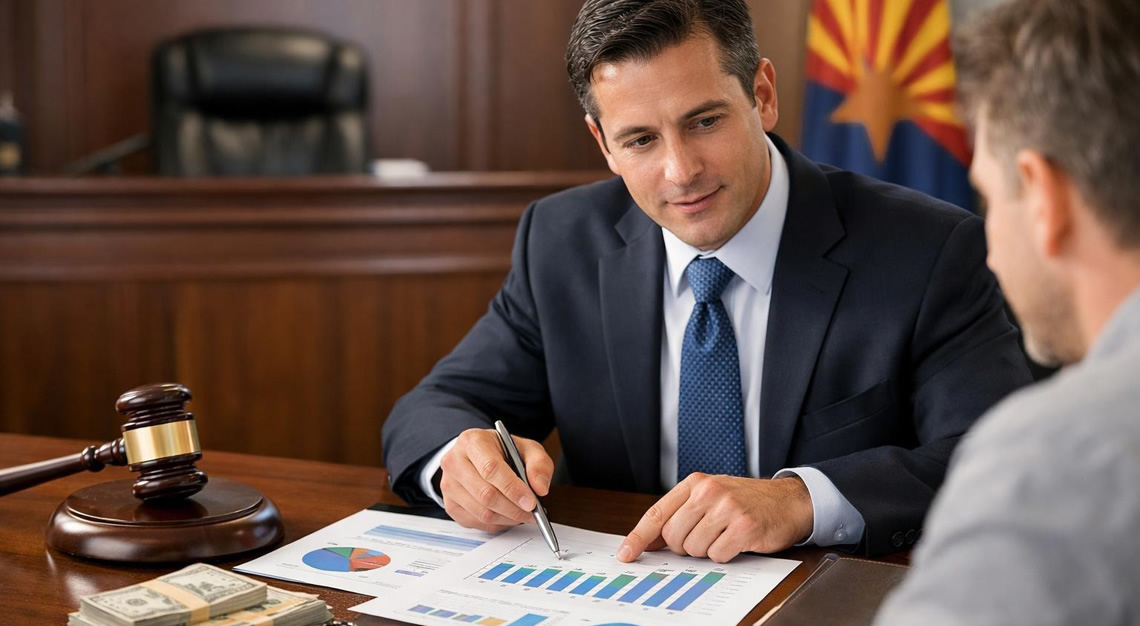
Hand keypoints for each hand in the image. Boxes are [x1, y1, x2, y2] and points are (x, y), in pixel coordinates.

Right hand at [438, 427, 553, 531]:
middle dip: (514, 508)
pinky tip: (508, 515)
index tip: (531, 502)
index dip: (513, 488)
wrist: (480, 455)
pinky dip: (498, 524)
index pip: (491, 468)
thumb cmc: (503, 452)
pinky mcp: (450, 505)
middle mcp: (454, 462)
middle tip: (533, 512)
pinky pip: (477, 522)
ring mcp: (449, 485)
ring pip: (482, 512)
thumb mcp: (526, 448)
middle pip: (485, 494)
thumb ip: (539, 464)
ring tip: (524, 514)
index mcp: (472, 441)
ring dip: (508, 518)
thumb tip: (540, 489)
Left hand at [617, 474, 813, 562]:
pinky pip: (717, 555)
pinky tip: (737, 541)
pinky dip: (725, 554)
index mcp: (695, 483)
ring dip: (707, 550)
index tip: (626, 554)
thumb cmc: (745, 501)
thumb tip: (647, 542)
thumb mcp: (709, 498)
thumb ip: (679, 515)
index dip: (638, 537)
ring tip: (723, 535)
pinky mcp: (744, 526)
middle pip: (673, 536)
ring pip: (694, 548)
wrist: (788, 500)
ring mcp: (726, 508)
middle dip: (684, 546)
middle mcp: (708, 492)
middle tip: (705, 537)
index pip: (657, 513)